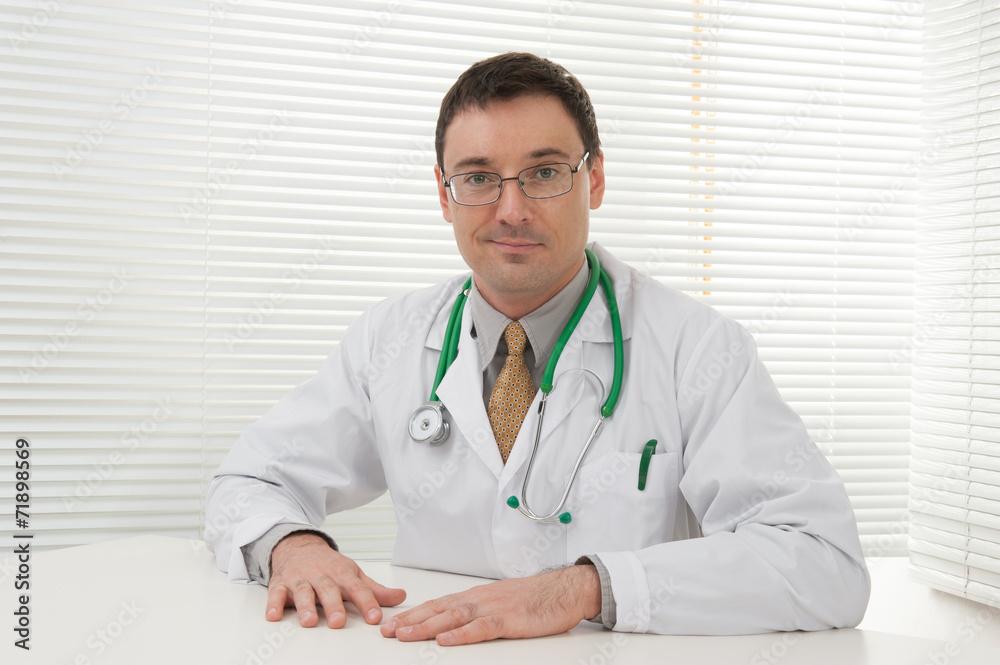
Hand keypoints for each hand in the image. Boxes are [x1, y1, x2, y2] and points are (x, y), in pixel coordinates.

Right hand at [266, 532, 406, 627]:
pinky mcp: (281, 584)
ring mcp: (300, 579)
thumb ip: (374, 589)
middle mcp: (321, 576)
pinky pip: (276, 593)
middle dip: (333, 606)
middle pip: (328, 590)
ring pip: (302, 592)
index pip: (357, 588)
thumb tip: (401, 597)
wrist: (298, 546)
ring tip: (309, 621)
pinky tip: (273, 615)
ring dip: (305, 607)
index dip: (367, 603)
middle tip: (338, 621)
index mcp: (342, 574)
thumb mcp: (353, 573)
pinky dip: (273, 603)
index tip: (375, 617)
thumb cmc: (328, 565)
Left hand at [380, 563, 600, 645]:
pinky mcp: (510, 620)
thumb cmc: (537, 598)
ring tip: (405, 635)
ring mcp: (494, 608)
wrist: (566, 589)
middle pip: (439, 609)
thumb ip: (480, 610)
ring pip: (453, 617)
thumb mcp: (502, 602)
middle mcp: (480, 599)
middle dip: (411, 621)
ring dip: (426, 627)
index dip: (414, 614)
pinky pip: (481, 628)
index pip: (439, 604)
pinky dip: (462, 634)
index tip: (393, 623)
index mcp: (477, 596)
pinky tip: (446, 640)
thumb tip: (457, 621)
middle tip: (387, 631)